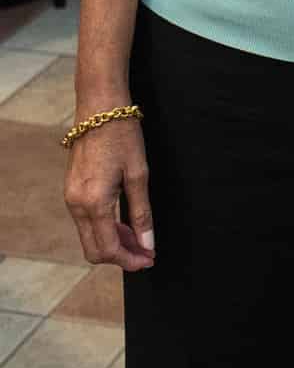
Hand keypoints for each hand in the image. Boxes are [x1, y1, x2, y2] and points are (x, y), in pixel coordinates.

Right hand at [64, 117, 155, 272]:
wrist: (99, 107)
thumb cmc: (123, 135)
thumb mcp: (139, 174)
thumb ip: (141, 213)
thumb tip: (148, 244)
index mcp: (94, 203)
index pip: (108, 249)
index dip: (130, 260)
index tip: (149, 259)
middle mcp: (76, 205)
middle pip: (94, 250)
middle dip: (120, 256)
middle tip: (146, 252)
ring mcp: (70, 198)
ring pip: (89, 237)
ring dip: (112, 243)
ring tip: (138, 237)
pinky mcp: (70, 190)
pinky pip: (85, 222)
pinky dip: (104, 228)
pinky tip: (123, 221)